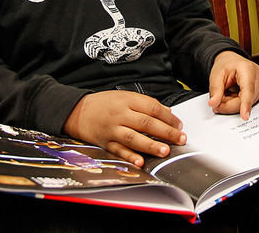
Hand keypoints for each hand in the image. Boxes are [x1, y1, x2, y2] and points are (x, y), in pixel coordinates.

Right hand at [62, 91, 184, 166]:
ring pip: (134, 138)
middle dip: (166, 132)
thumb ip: (146, 104)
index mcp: (127, 100)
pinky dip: (130, 157)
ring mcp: (112, 130)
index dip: (168, 117)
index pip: (152, 108)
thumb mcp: (125, 96)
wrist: (78, 111)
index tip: (179, 125)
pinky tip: (140, 162)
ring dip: (151, 145)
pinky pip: (119, 151)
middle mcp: (120, 114)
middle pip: (146, 123)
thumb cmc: (105, 103)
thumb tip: (168, 113)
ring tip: (165, 150)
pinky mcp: (105, 143)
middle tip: (180, 138)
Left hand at [208, 51, 258, 119]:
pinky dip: (238, 103)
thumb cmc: (226, 66)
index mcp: (248, 69)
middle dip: (228, 104)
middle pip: (244, 101)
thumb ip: (215, 90)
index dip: (245, 104)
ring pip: (245, 105)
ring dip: (232, 103)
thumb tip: (213, 104)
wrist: (233, 62)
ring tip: (227, 91)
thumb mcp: (216, 75)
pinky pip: (248, 104)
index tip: (245, 116)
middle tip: (216, 99)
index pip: (248, 90)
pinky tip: (235, 94)